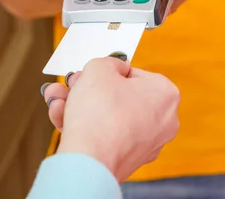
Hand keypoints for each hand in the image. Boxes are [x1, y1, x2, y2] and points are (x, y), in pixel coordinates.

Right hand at [40, 57, 179, 181]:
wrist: (89, 162)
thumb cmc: (100, 113)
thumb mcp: (99, 68)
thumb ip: (108, 62)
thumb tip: (114, 69)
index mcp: (166, 93)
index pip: (133, 74)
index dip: (105, 73)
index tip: (88, 75)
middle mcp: (164, 120)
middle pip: (119, 96)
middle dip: (88, 90)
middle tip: (70, 86)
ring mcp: (148, 143)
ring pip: (109, 117)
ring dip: (81, 107)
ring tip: (58, 102)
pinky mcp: (129, 160)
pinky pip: (107, 137)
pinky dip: (86, 129)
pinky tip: (63, 122)